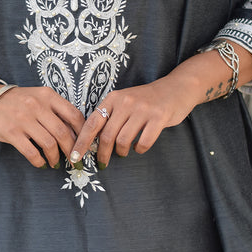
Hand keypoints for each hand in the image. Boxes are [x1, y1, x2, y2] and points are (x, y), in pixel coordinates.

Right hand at [0, 84, 84, 168]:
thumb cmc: (19, 101)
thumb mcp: (40, 98)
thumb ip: (57, 111)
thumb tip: (77, 134)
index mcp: (48, 96)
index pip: (74, 115)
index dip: (83, 133)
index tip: (85, 145)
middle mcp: (37, 106)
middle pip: (63, 133)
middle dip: (73, 151)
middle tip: (75, 161)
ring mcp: (23, 119)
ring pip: (49, 144)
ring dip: (56, 158)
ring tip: (56, 163)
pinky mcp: (11, 132)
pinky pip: (31, 152)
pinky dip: (40, 161)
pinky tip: (42, 163)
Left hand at [70, 72, 197, 168]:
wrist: (177, 88)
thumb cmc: (147, 100)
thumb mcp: (125, 101)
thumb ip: (110, 117)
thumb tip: (92, 141)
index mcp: (113, 98)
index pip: (92, 123)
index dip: (81, 142)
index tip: (74, 158)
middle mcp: (126, 102)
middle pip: (106, 135)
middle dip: (102, 154)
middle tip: (103, 163)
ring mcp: (143, 109)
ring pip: (123, 141)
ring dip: (121, 152)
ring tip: (123, 152)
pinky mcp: (159, 117)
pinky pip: (143, 143)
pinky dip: (139, 150)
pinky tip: (139, 147)